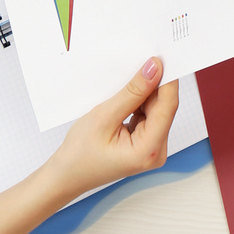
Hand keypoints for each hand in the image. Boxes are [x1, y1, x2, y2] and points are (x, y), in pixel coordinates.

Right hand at [42, 58, 178, 203]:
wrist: (65, 176)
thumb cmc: (79, 154)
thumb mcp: (104, 116)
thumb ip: (133, 92)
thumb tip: (155, 68)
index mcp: (148, 150)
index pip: (168, 106)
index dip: (167, 79)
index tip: (161, 56)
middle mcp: (156, 152)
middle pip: (164, 107)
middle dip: (154, 84)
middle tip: (143, 61)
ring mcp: (152, 148)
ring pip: (157, 109)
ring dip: (145, 93)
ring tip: (127, 82)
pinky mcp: (146, 143)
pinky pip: (150, 115)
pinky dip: (140, 103)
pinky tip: (127, 96)